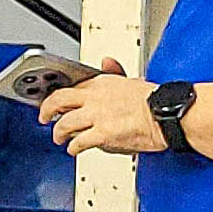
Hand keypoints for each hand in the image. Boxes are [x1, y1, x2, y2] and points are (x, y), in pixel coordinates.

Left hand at [39, 66, 167, 154]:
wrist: (168, 114)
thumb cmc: (156, 101)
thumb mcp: (132, 79)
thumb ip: (115, 72)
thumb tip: (106, 62)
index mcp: (103, 83)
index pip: (73, 87)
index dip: (61, 96)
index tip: (57, 102)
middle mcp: (96, 97)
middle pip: (59, 100)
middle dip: (47, 109)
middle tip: (44, 116)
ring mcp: (98, 115)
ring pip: (65, 123)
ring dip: (59, 132)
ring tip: (58, 137)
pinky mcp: (103, 133)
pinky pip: (80, 142)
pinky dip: (73, 147)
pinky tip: (73, 149)